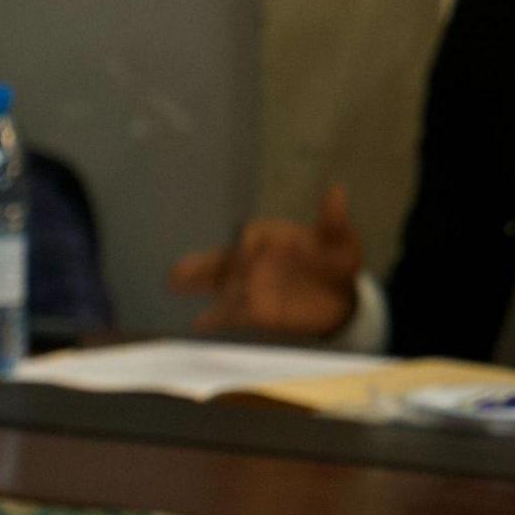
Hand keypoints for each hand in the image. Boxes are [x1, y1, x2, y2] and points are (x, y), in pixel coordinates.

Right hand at [168, 183, 364, 337]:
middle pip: (222, 260)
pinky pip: (229, 315)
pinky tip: (198, 323)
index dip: (246, 245)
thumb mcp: (341, 240)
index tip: (247, 252)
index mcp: (270, 238)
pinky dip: (215, 319)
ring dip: (197, 285)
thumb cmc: (339, 264)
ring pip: (218, 284)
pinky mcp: (253, 312)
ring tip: (173, 284)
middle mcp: (253, 262)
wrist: (341, 300)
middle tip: (178, 268)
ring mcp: (249, 287)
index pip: (249, 238)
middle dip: (201, 264)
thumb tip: (336, 191)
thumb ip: (333, 220)